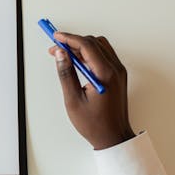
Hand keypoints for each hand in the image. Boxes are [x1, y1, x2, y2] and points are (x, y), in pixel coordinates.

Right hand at [49, 32, 134, 149]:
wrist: (113, 137)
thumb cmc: (94, 123)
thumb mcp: (73, 99)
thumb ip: (66, 73)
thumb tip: (60, 54)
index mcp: (105, 74)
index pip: (86, 45)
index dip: (69, 38)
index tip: (56, 37)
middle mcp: (115, 69)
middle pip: (93, 42)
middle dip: (73, 41)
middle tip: (56, 48)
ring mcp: (118, 71)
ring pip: (100, 46)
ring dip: (81, 46)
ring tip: (64, 55)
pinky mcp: (117, 75)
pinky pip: (103, 55)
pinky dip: (89, 53)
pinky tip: (77, 61)